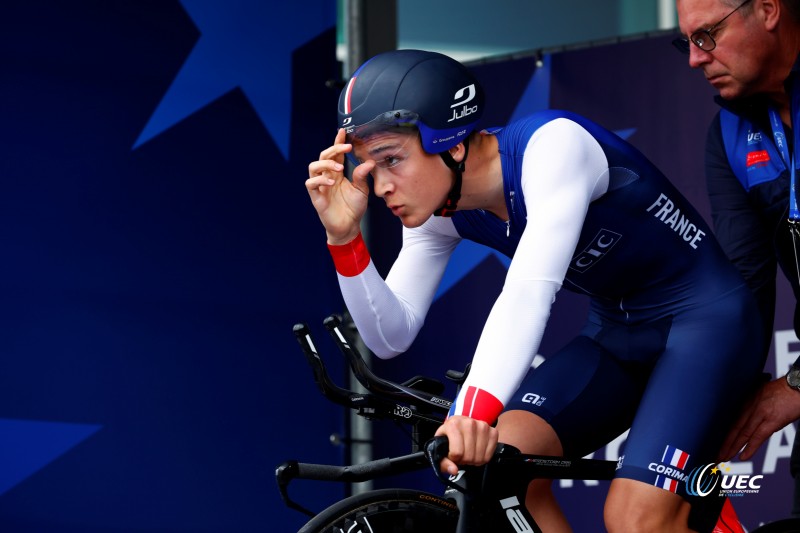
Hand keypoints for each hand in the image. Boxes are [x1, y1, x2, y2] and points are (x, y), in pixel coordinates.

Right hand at [306, 128, 375, 244]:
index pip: (335, 154)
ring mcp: (320, 186)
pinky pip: (311, 184)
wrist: (349, 227)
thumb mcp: (362, 190)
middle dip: (333, 149)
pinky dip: (320, 180)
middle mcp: (327, 177)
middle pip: (323, 156)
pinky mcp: (316, 197)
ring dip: (326, 164)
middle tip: (346, 148)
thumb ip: (362, 176)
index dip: (337, 142)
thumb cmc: (354, 208)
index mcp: (338, 173)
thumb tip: (369, 162)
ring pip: (313, 167)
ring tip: (339, 168)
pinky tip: (331, 182)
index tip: (343, 132)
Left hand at [434, 416, 497, 474]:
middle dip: (464, 460)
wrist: (459, 425)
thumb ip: (443, 462)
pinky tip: (477, 452)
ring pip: (479, 457)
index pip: (456, 452)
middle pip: (469, 456)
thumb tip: (454, 470)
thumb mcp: (440, 447)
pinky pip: (489, 455)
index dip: (453, 458)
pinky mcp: (492, 432)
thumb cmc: (449, 436)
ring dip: (473, 460)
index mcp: (453, 425)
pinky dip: (483, 458)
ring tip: (468, 452)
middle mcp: (469, 423)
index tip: (452, 454)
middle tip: (461, 454)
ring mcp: (483, 426)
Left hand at [718, 377, 799, 460]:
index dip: (722, 432)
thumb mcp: (760, 391)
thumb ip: (752, 402)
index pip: (730, 420)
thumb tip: (747, 413)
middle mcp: (749, 407)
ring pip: (742, 434)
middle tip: (714, 455)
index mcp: (746, 400)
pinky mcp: (772, 420)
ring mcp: (760, 414)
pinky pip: (758, 437)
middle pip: (733, 428)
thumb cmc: (782, 389)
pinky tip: (742, 457)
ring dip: (732, 447)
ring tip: (723, 458)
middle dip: (723, 443)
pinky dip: (750, 448)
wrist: (797, 385)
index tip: (714, 442)